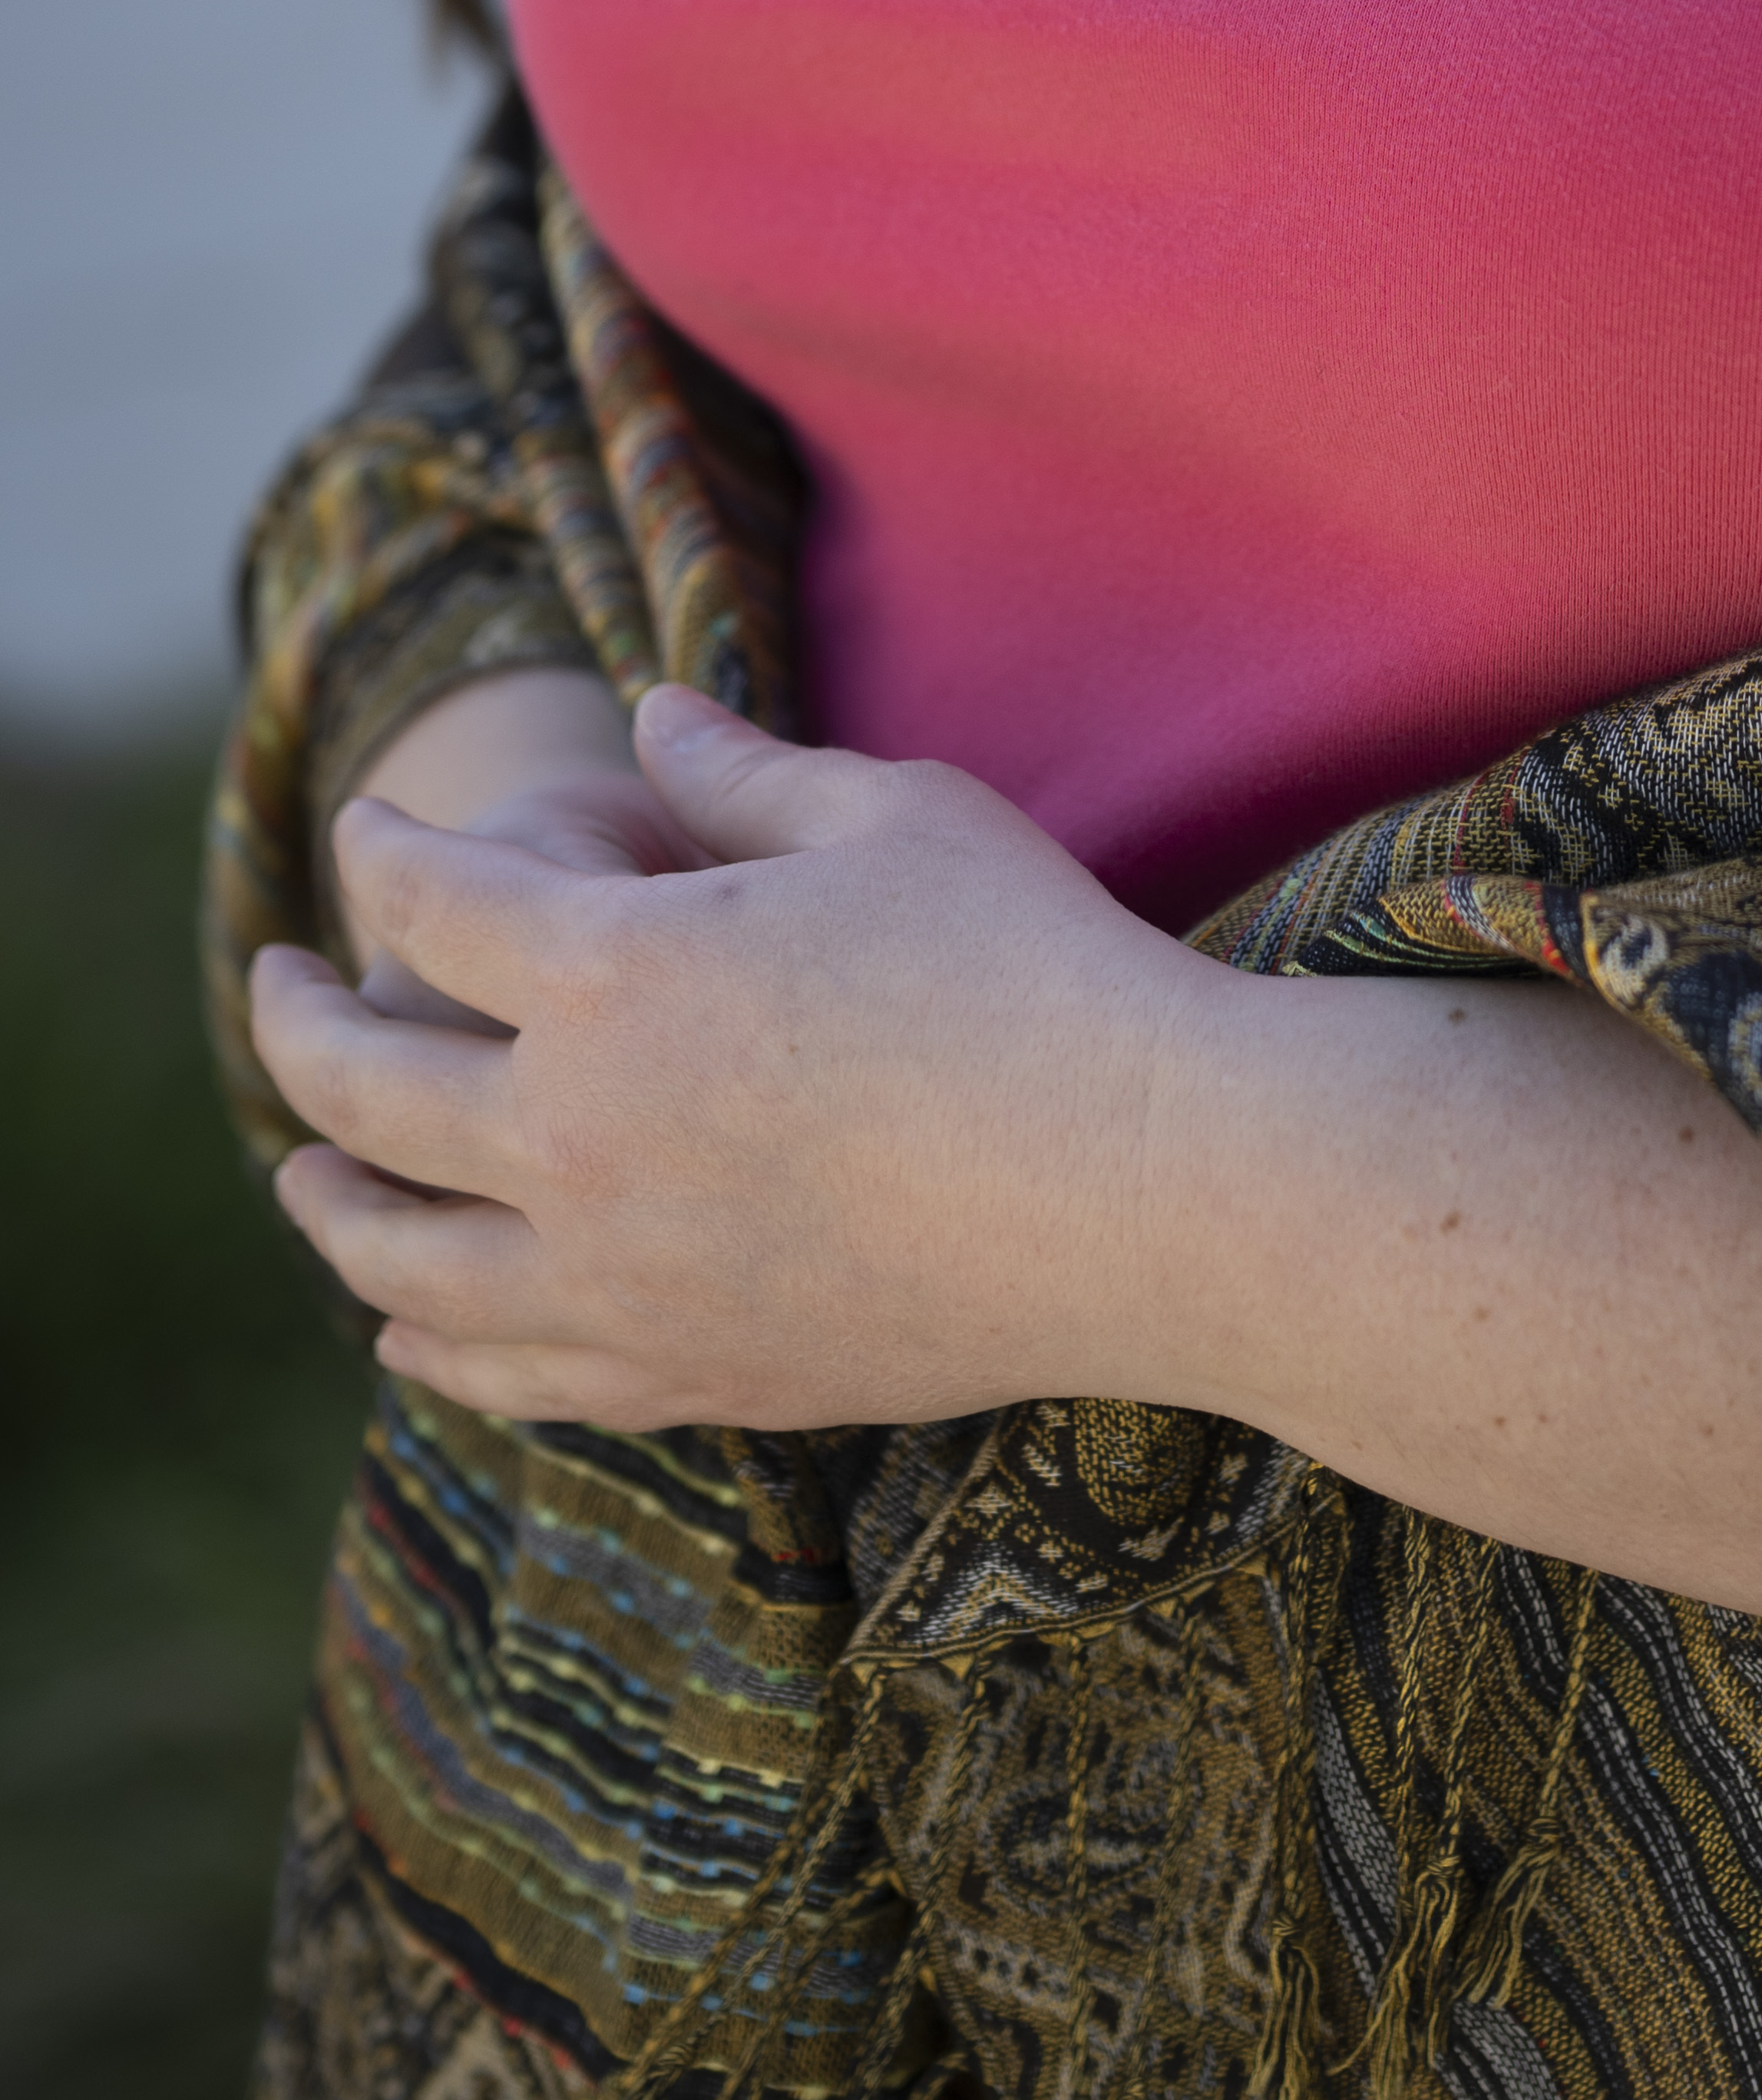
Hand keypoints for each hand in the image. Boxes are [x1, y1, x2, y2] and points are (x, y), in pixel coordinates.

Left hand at [252, 686, 1197, 1428]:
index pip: (432, 905)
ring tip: (304, 1172)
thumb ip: (746, 773)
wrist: (1143, 1188)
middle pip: (364, 1093)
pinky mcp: (689, 1376)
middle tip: (280, 987)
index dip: (383, 855)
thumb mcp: (891, 817)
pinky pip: (505, 1377)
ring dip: (329, 1207)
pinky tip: (408, 1334)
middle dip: (299, 1026)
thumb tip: (651, 722)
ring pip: (401, 1265)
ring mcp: (622, 1280)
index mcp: (617, 976)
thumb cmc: (1032, 969)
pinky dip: (430, 1351)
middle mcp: (578, 1141)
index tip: (367, 833)